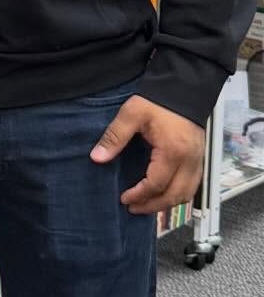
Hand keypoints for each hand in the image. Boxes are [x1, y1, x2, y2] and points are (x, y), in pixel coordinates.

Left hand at [90, 94, 204, 214]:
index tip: (123, 199)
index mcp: (173, 152)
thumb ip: (114, 137)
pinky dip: (178, 194)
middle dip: (153, 206)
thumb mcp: (131, 114)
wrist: (183, 89)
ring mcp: (197, 161)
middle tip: (133, 208)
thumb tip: (97, 157)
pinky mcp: (199, 158)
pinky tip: (163, 194)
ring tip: (146, 205)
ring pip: (187, 194)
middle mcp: (190, 161)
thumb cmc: (158, 101)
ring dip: (167, 203)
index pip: (156, 184)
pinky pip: (192, 185)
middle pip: (175, 195)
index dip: (139, 195)